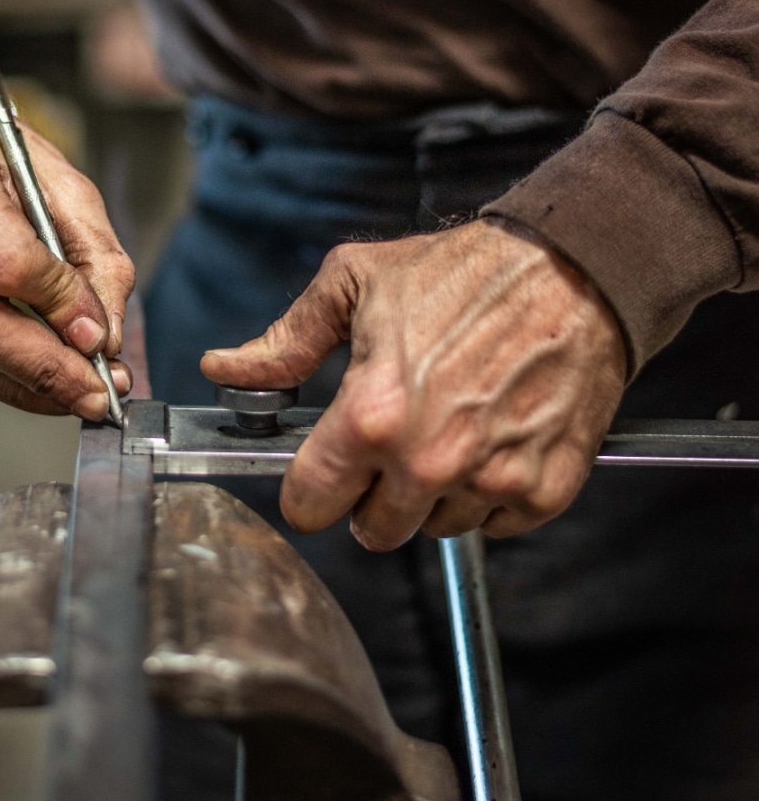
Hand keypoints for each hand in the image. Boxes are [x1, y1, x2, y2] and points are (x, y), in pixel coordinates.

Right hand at [0, 77, 133, 418]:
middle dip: (45, 368)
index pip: (7, 261)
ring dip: (31, 385)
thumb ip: (96, 257)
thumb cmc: (1, 161)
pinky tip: (47, 388)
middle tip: (99, 393)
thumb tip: (103, 339)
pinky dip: (7, 382)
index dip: (59, 306)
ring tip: (83, 394)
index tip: (102, 338)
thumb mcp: (65, 185)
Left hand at [201, 220, 626, 549]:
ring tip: (447, 430)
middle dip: (370, 495)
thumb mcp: (355, 284)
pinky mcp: (544, 489)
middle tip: (389, 444)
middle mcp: (427, 462)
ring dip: (431, 496)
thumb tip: (223, 368)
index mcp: (369, 416)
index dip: (308, 489)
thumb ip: (286, 341)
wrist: (576, 269)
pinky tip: (491, 439)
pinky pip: (494, 524)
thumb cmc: (464, 273)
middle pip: (371, 531)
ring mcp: (490, 481)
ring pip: (433, 529)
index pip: (308, 505)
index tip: (320, 471)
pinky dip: (488, 493)